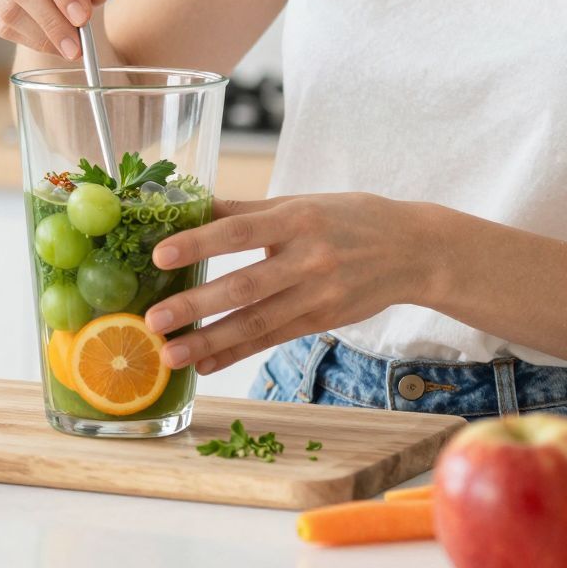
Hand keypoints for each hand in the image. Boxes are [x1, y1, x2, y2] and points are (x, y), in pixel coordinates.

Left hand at [143, 193, 437, 375]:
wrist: (412, 250)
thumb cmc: (349, 219)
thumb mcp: (303, 203)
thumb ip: (248, 210)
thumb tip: (193, 206)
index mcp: (298, 219)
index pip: (240, 230)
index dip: (200, 243)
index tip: (160, 255)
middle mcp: (308, 259)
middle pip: (245, 285)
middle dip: (197, 305)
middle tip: (153, 319)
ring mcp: (317, 295)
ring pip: (256, 322)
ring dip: (210, 341)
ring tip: (170, 353)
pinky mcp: (322, 321)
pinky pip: (272, 339)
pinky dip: (236, 353)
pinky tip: (204, 364)